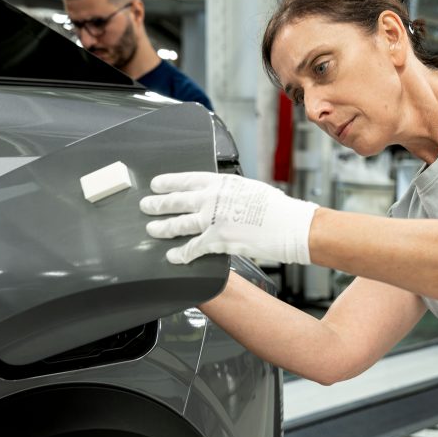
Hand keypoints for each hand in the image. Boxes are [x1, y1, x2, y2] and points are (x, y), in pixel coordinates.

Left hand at [139, 172, 318, 264]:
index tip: (157, 185)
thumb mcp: (249, 189)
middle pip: (176, 201)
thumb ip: (229, 193)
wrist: (291, 226)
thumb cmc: (277, 208)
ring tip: (152, 229)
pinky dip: (181, 254)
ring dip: (163, 228)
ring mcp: (213, 219)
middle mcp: (213, 199)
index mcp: (221, 183)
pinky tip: (173, 256)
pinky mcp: (218, 240)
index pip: (186, 180)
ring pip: (179, 224)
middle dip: (158, 205)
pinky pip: (193, 248)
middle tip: (147, 206)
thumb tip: (219, 198)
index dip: (168, 183)